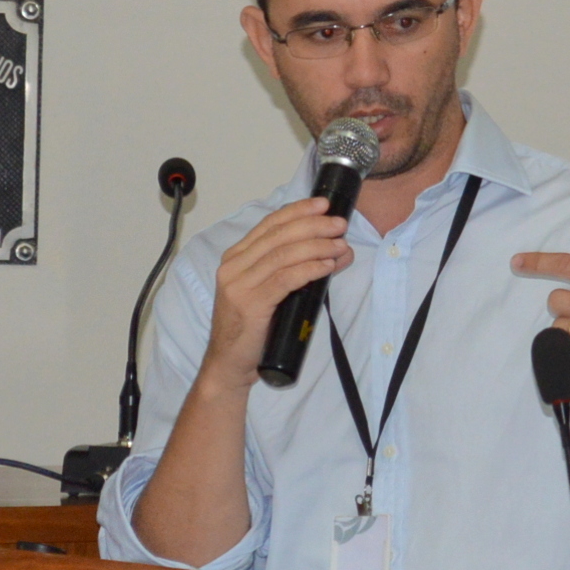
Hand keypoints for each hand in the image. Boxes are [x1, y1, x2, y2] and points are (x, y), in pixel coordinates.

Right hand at [199, 198, 351, 390]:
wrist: (229, 365)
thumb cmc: (252, 330)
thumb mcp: (269, 292)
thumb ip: (292, 270)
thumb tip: (334, 250)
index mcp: (235, 258)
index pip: (269, 224)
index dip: (298, 211)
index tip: (323, 204)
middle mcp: (233, 266)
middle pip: (278, 235)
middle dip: (313, 225)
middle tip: (339, 224)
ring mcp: (239, 285)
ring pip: (283, 254)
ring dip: (317, 246)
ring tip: (340, 245)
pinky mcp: (250, 304)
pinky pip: (285, 279)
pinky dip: (309, 269)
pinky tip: (327, 265)